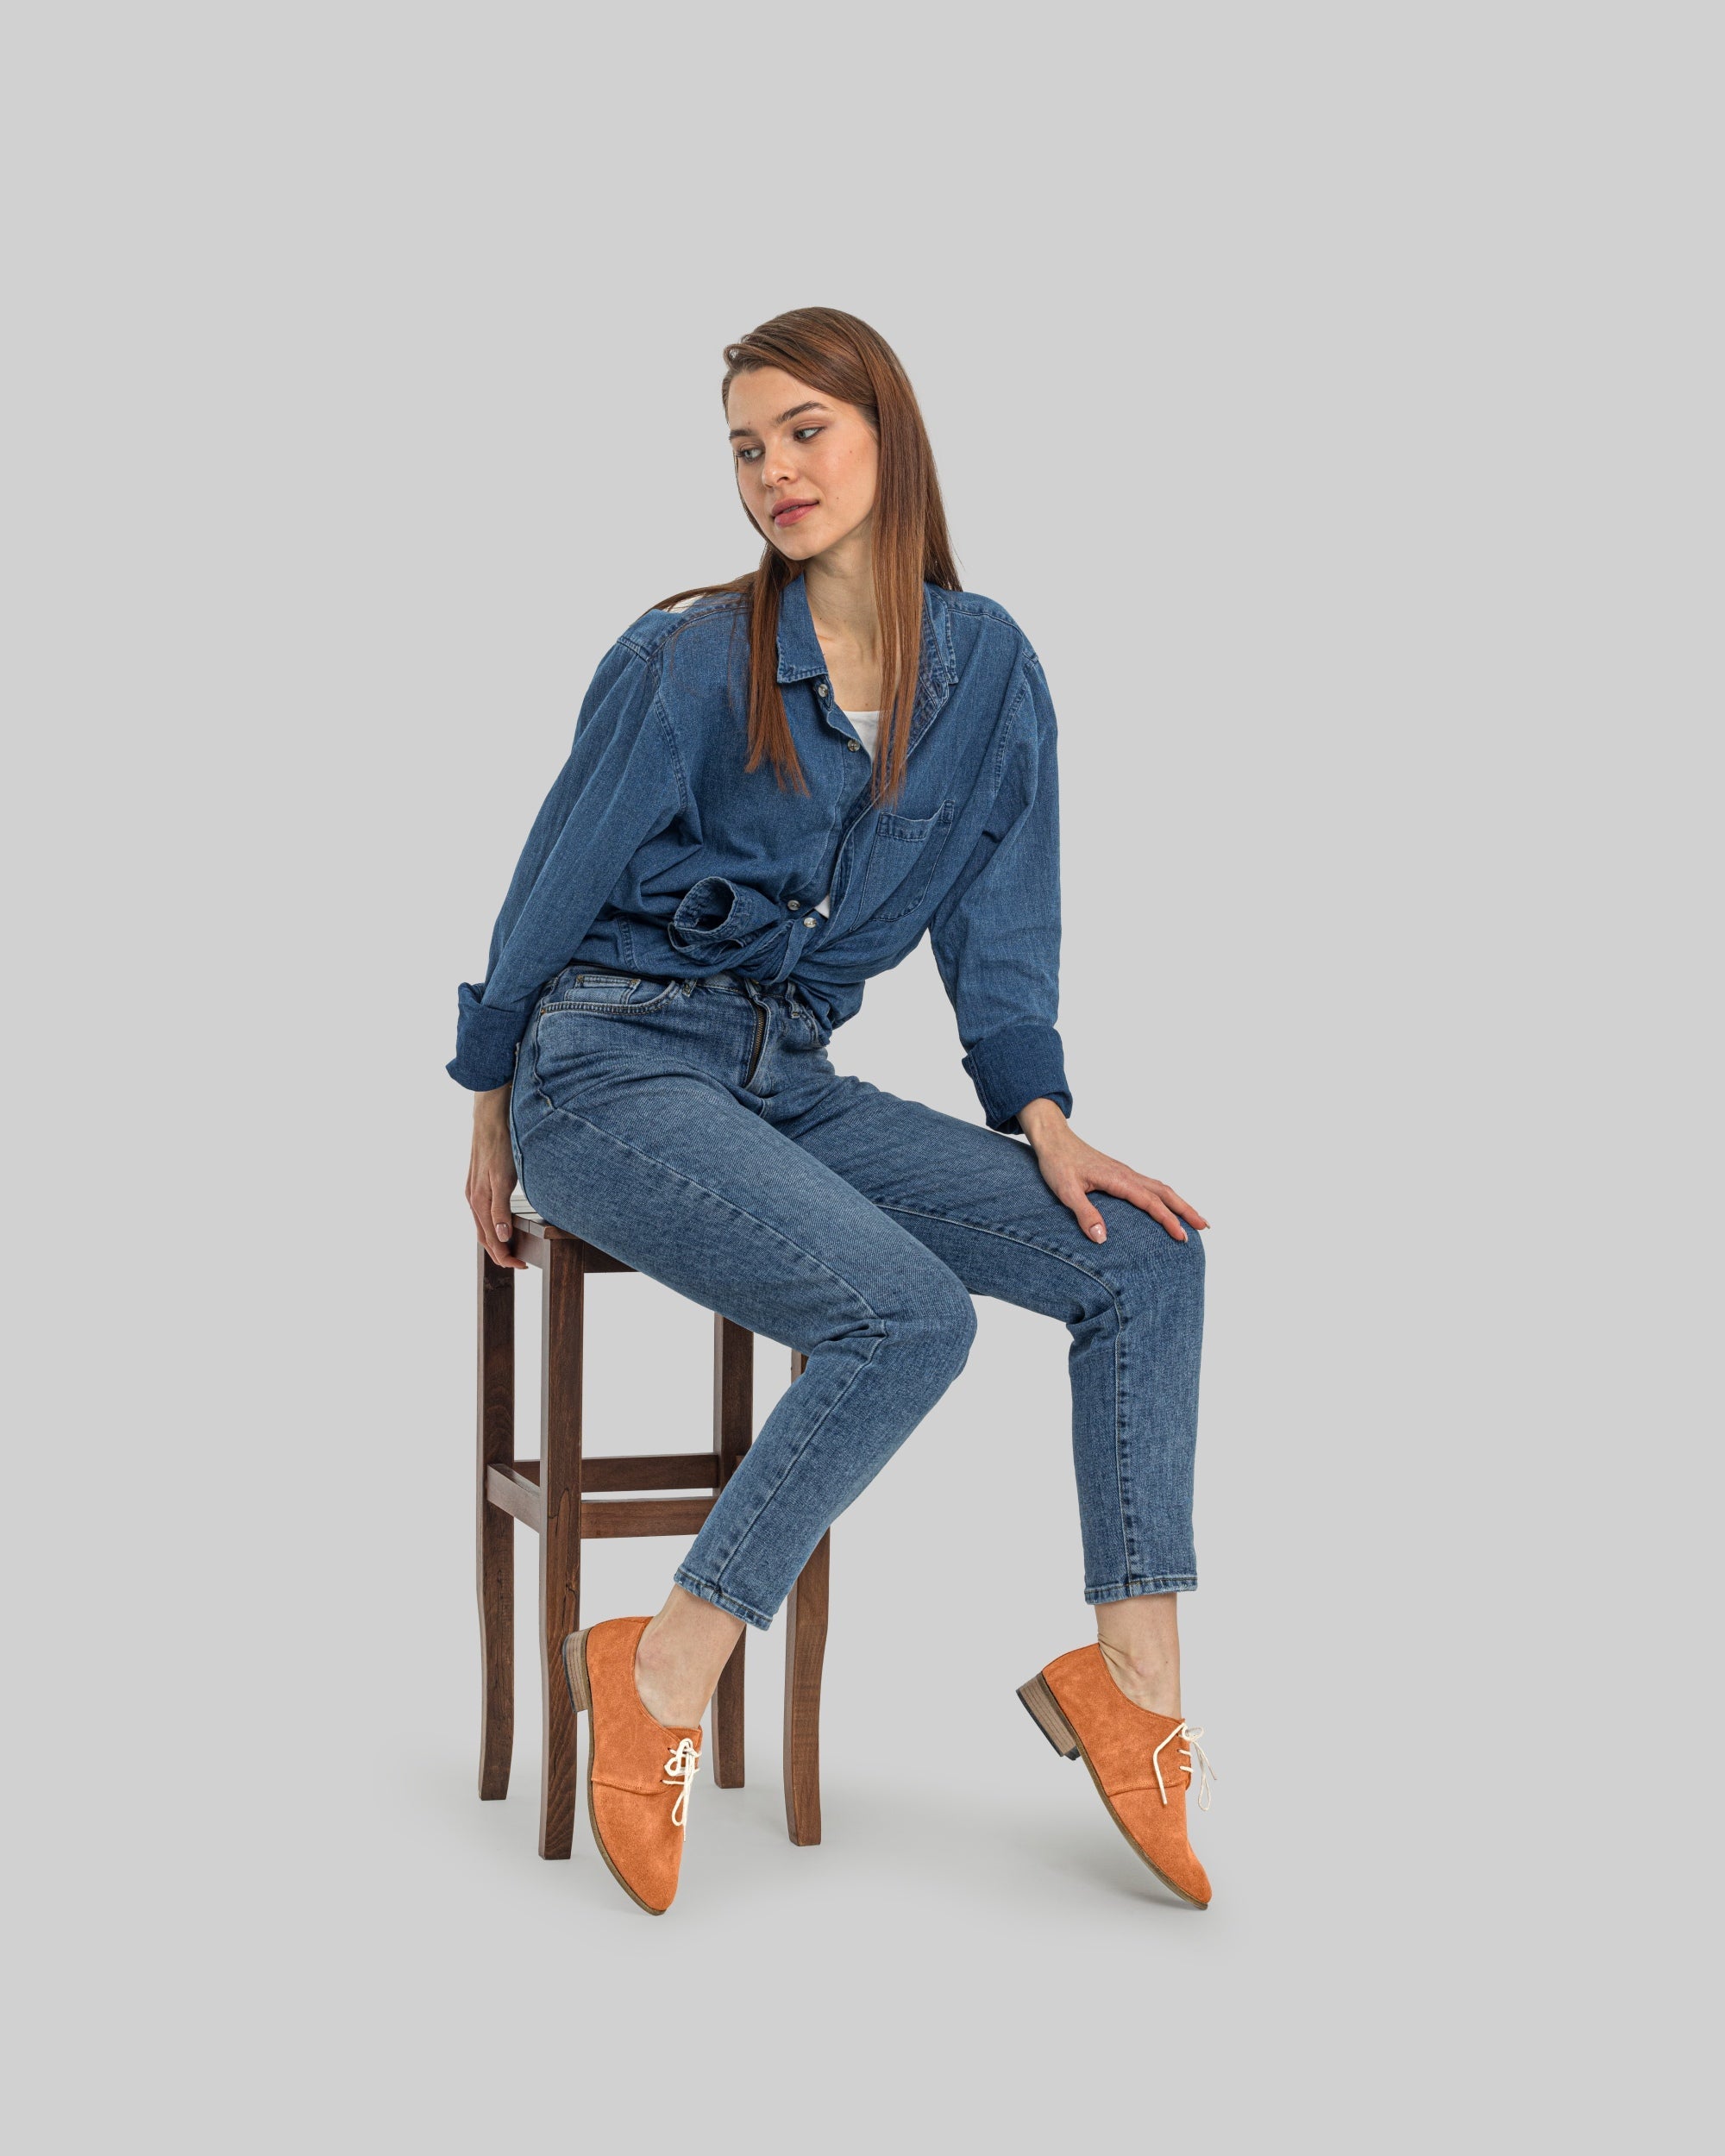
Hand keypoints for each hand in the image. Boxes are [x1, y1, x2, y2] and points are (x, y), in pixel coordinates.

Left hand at [467, 1084, 525, 1268]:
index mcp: (476, 1197)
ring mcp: (481, 1188)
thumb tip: (507, 1221)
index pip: (484, 1234)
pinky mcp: (492, 1179)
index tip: (515, 1262)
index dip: (498, 1252)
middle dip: (500, 1255)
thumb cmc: (498, 1143)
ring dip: (499, 1247)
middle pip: (484, 1236)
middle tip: (517, 1266)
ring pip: (486, 1227)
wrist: (491, 1115)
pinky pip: (494, 1207)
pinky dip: (500, 1224)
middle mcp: (474, 1196)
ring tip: (515, 1259)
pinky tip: (508, 1234)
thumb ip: (499, 1197)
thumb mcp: (498, 1174)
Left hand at [1016, 1098, 1208, 1244]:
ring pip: (1160, 1187)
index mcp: (1118, 1179)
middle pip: (1165, 1192)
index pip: (1150, 1202)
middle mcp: (1127, 1174)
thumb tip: (1102, 1238)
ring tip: (1194, 1219)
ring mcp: (1125, 1172)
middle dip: (1186, 1209)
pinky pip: (1150, 1185)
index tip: (1182, 1236)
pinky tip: (1166, 1206)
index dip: (1168, 1220)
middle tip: (1204, 1226)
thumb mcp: (1065, 1191)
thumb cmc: (1057, 1163)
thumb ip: (1084, 1213)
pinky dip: (1165, 1196)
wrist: (1053, 1139)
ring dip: (1179, 1202)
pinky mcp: (1120, 1173)